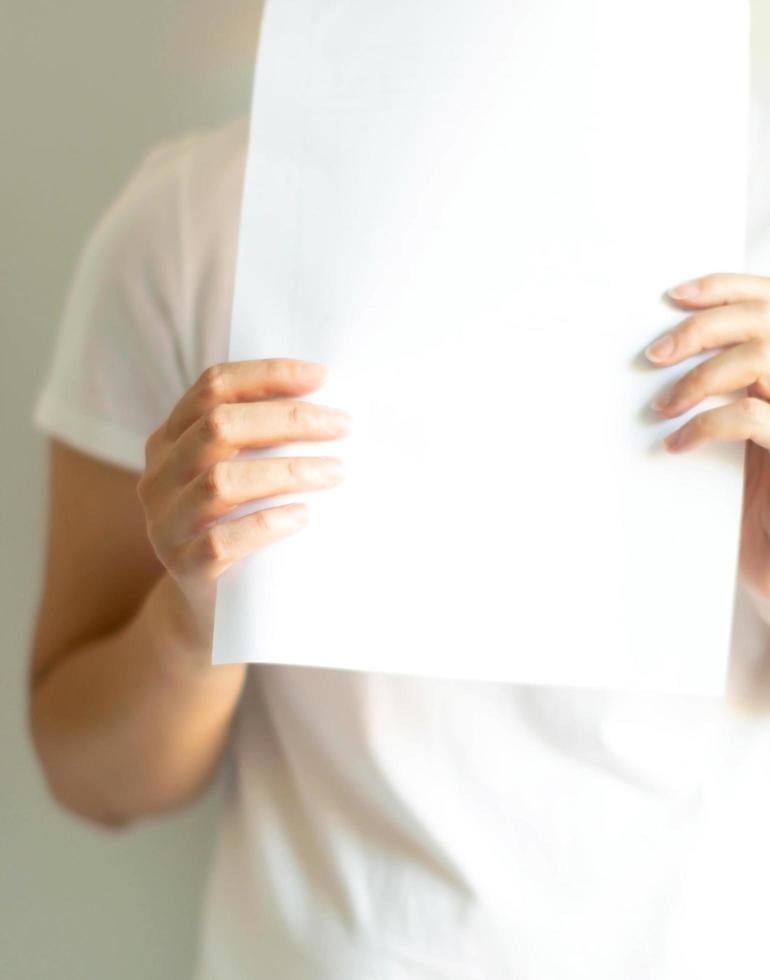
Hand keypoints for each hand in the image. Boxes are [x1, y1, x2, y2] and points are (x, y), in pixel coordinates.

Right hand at [137, 358, 349, 642]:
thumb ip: (258, 441)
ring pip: (221, 482)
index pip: (212, 387)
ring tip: (336, 471)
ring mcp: (166, 525)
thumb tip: (329, 405)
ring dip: (287, 470)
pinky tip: (304, 516)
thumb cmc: (238, 527)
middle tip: (342, 425)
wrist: (208, 611)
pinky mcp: (185, 570)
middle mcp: (159, 477)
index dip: (267, 376)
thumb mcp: (238, 477)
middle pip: (218, 427)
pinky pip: (222, 541)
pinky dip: (268, 523)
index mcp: (170, 441)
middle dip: (288, 419)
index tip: (322, 377)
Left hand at [645, 273, 769, 599]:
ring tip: (662, 406)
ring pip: (763, 357)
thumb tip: (657, 361)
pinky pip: (753, 416)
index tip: (673, 295)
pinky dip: (707, 423)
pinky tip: (678, 445)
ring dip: (702, 374)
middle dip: (705, 325)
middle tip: (653, 355)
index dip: (727, 288)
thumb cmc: (757, 511)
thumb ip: (721, 394)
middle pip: (768, 319)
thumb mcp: (739, 443)